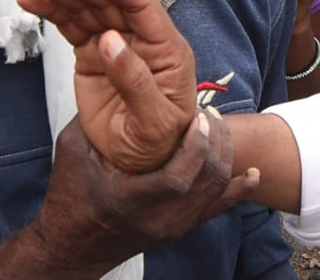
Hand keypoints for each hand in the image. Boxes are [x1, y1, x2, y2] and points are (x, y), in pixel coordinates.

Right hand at [0, 115, 257, 278]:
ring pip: (216, 192)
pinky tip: (252, 174)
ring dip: (223, 155)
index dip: (196, 145)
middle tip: (210, 113)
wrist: (68, 248)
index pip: (179, 178)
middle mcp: (159, 219)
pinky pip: (216, 210)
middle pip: (207, 180)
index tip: (199, 116)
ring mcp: (172, 227)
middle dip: (215, 141)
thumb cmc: (67, 200)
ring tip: (218, 127)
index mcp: (132, 201)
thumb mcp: (72, 153)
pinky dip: (237, 191)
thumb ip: (90, 117)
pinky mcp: (179, 230)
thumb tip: (109, 70)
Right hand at [13, 0, 194, 172]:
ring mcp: (114, 43)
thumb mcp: (153, 120)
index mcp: (166, 46)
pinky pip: (70, 25)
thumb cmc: (159, 143)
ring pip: (85, 6)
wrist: (142, 164)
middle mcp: (140, 37)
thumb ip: (135, 81)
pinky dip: (50, 10)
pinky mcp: (92, 54)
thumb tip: (109, 40)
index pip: (139, 3)